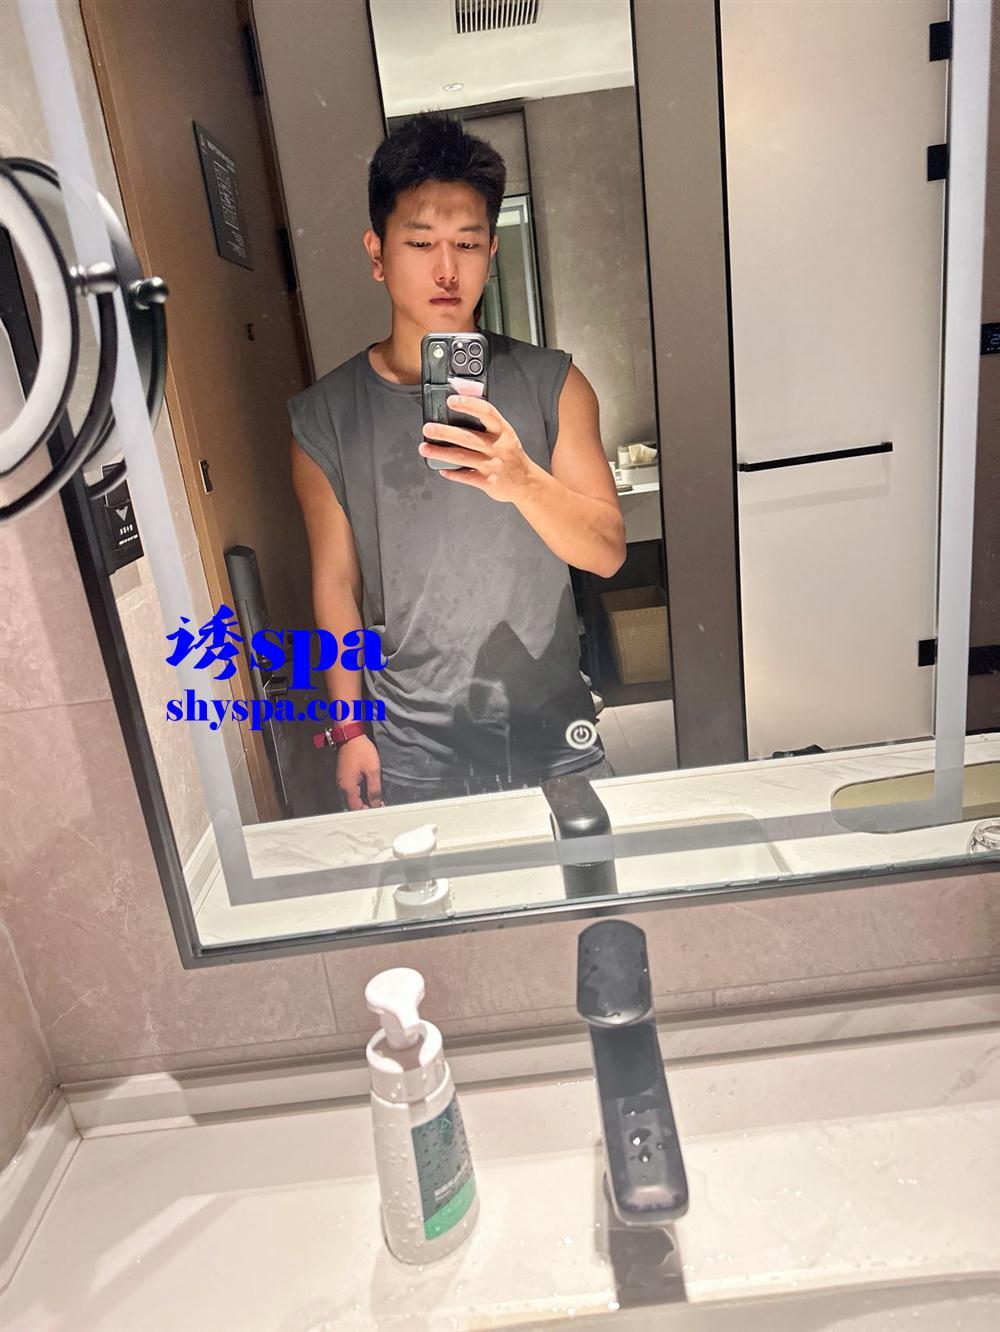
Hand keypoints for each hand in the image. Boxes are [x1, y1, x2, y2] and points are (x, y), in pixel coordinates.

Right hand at [336, 734, 383, 808]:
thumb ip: (374, 789)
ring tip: (375, 798)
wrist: (351, 736)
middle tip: (378, 804)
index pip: (356, 807)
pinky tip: (367, 789)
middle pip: (352, 803)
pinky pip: (350, 789)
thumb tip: (375, 803)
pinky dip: (358, 792)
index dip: (367, 810)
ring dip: (362, 799)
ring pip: (351, 797)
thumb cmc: (361, 751)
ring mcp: (341, 780)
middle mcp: (342, 786)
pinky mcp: (343, 775)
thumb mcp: (373, 770)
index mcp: (349, 786)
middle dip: (365, 806)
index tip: (378, 808)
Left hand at [419, 395, 541, 502]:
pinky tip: (440, 469)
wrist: (526, 482)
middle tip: (428, 428)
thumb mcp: (505, 434)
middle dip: (444, 432)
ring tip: (424, 448)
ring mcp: (493, 465)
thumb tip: (460, 409)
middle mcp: (497, 447)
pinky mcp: (488, 482)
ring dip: (440, 453)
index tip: (451, 400)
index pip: (486, 412)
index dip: (468, 404)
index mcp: (502, 431)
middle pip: (467, 437)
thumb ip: (486, 423)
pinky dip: (452, 473)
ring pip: (462, 457)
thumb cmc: (511, 455)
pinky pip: (466, 477)